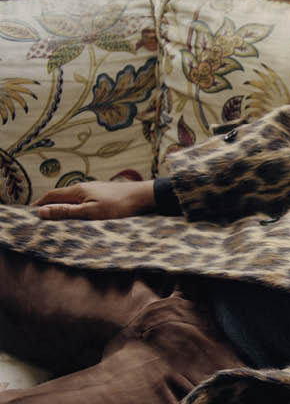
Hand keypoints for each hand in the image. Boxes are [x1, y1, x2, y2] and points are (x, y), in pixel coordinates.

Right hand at [31, 180, 155, 219]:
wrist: (145, 196)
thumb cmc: (120, 205)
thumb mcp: (91, 212)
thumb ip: (67, 212)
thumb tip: (42, 211)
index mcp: (78, 190)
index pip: (51, 196)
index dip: (40, 204)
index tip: (30, 213)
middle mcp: (85, 187)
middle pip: (61, 196)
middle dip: (50, 205)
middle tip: (40, 217)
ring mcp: (96, 189)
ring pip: (74, 198)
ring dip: (63, 205)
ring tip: (58, 217)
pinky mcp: (106, 194)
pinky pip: (85, 200)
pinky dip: (77, 206)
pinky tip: (81, 213)